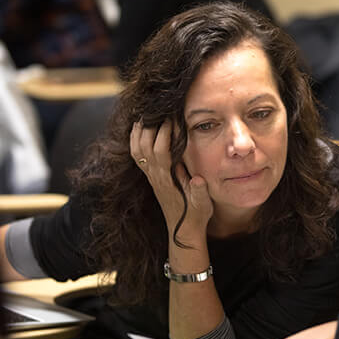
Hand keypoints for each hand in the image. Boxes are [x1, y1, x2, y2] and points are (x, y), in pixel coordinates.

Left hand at [130, 119, 212, 238]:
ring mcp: (151, 176)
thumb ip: (199, 192)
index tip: (172, 117)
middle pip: (145, 146)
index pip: (161, 152)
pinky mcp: (150, 176)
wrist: (184, 229)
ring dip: (140, 131)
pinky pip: (137, 155)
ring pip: (137, 149)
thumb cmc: (197, 214)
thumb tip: (196, 180)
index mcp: (168, 180)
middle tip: (158, 109)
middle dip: (151, 126)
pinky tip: (140, 128)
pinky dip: (135, 139)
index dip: (164, 133)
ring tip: (146, 113)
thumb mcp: (203, 205)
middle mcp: (156, 176)